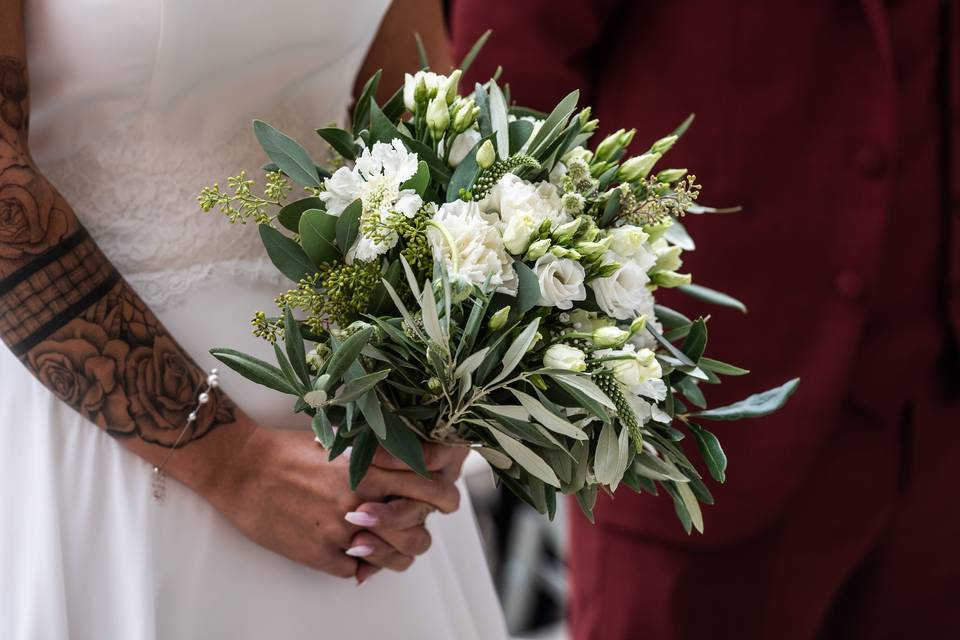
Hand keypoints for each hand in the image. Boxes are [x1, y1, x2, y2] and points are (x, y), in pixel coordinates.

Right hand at [203, 426, 460, 578]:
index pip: (427, 485)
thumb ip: (376, 455)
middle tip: (420, 527)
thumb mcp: (340, 440)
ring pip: (392, 558)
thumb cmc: (288, 450)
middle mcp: (360, 500)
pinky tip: (353, 554)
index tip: (446, 496)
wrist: (241, 468)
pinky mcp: (319, 554)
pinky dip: (359, 566)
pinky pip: (355, 571)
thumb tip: (408, 462)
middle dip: (425, 531)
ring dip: (397, 555)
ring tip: (391, 548)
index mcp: (368, 468)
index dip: (444, 494)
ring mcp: (340, 530)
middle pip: (417, 529)